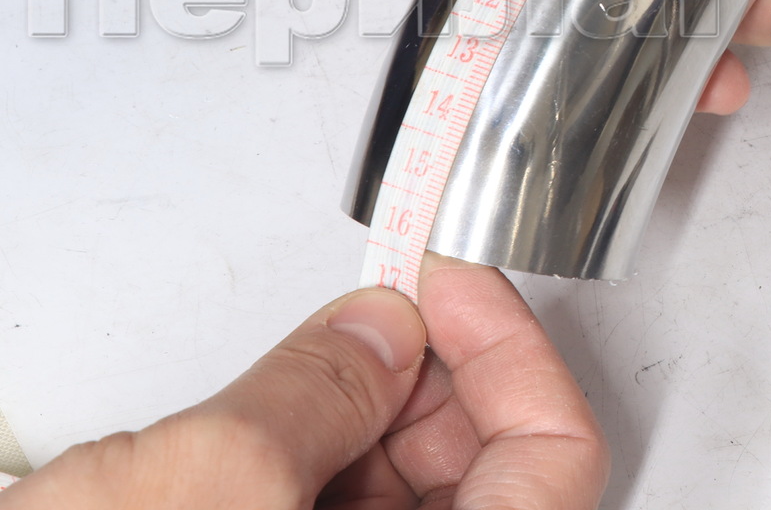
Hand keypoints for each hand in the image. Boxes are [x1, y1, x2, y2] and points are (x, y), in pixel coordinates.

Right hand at [1, 256, 604, 508]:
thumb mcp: (211, 488)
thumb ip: (316, 391)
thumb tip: (378, 331)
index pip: (557, 456)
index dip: (510, 349)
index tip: (449, 284)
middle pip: (488, 471)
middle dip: (433, 375)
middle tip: (381, 312)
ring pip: (413, 497)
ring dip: (372, 415)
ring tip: (317, 364)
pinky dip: (323, 462)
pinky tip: (277, 426)